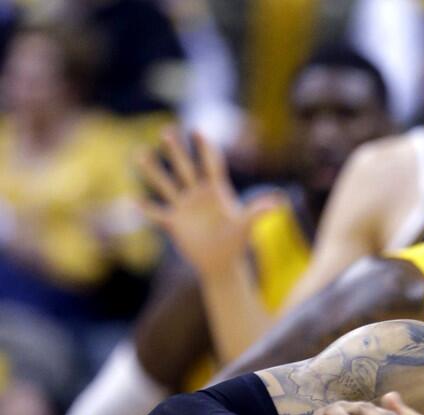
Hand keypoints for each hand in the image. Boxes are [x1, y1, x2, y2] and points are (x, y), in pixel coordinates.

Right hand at [137, 128, 280, 278]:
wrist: (222, 263)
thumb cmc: (236, 242)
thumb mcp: (246, 226)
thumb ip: (257, 212)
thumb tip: (278, 203)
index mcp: (217, 191)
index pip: (211, 164)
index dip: (205, 148)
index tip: (198, 130)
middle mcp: (198, 195)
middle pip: (185, 168)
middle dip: (176, 151)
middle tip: (166, 131)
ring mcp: (184, 207)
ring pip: (166, 185)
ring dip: (153, 170)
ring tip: (139, 152)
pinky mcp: (174, 222)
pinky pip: (156, 213)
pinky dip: (146, 208)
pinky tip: (133, 199)